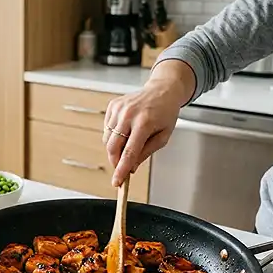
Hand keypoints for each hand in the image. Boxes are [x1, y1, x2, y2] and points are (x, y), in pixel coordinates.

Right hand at [103, 60, 194, 185]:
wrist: (162, 90)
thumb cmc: (166, 113)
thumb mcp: (163, 137)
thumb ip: (146, 153)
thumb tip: (131, 167)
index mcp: (144, 123)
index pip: (129, 152)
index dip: (122, 170)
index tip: (117, 182)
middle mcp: (129, 115)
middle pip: (113, 147)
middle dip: (116, 162)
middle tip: (123, 167)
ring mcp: (119, 109)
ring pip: (107, 140)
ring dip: (115, 148)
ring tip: (129, 142)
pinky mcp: (113, 106)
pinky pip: (107, 129)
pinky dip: (113, 136)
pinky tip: (125, 131)